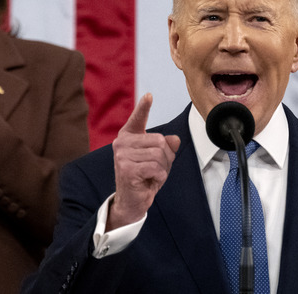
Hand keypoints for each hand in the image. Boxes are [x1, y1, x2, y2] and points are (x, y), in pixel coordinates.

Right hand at [107, 93, 179, 230]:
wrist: (131, 201)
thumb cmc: (144, 178)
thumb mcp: (159, 160)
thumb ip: (166, 147)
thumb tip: (174, 139)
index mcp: (128, 137)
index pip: (137, 119)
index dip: (143, 107)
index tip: (149, 96)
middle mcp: (122, 143)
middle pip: (160, 141)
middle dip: (166, 158)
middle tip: (156, 170)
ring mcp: (122, 155)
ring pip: (159, 155)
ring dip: (163, 169)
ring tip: (152, 176)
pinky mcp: (126, 168)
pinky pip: (156, 167)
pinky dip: (159, 177)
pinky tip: (149, 181)